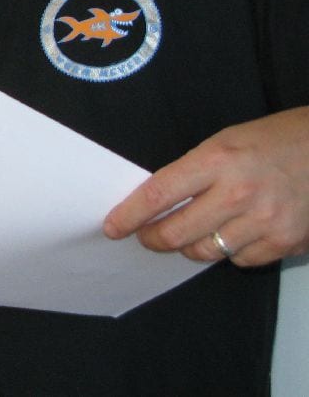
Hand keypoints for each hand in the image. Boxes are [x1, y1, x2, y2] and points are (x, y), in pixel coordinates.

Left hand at [103, 106, 308, 266]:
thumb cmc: (272, 141)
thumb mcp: (224, 142)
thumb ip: (192, 171)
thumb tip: (157, 202)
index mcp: (217, 160)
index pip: (157, 195)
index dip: (129, 215)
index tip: (113, 227)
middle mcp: (239, 193)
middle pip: (177, 233)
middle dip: (153, 238)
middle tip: (147, 236)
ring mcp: (264, 221)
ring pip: (206, 252)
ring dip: (189, 247)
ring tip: (188, 235)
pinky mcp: (286, 242)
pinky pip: (241, 260)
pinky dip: (230, 252)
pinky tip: (233, 234)